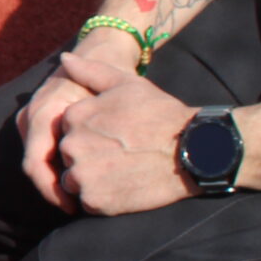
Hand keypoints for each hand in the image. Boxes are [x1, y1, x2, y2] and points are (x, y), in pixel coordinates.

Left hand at [49, 50, 194, 215]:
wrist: (196, 149)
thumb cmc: (162, 114)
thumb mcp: (127, 84)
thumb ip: (90, 71)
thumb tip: (65, 58)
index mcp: (74, 116)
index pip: (66, 130)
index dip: (91, 134)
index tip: (115, 135)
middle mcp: (72, 145)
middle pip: (68, 156)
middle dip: (88, 157)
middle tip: (121, 154)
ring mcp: (83, 175)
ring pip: (74, 181)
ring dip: (92, 179)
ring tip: (123, 170)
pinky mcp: (96, 201)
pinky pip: (88, 202)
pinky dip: (103, 198)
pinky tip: (125, 186)